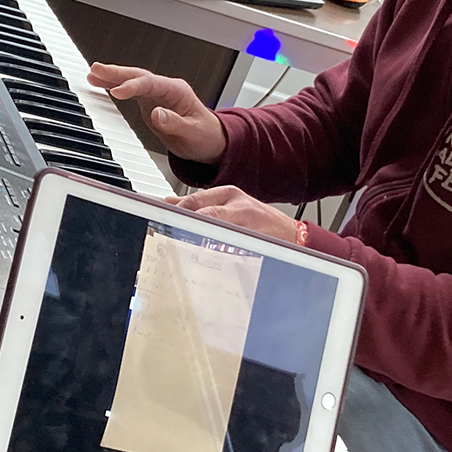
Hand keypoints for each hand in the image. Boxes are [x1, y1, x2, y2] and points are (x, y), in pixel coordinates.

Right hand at [88, 62, 226, 163]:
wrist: (208, 142)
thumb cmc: (204, 136)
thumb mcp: (193, 132)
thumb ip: (174, 123)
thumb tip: (157, 114)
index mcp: (177, 91)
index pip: (150, 84)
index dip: (132, 87)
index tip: (117, 92)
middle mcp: (165, 89)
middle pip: (138, 76)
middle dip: (116, 73)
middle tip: (96, 69)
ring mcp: (156, 96)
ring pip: (131, 81)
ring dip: (112, 77)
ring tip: (92, 74)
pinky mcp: (149, 104)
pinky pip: (129, 92)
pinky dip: (114, 87)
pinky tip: (101, 85)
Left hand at [169, 186, 299, 243]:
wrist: (292, 235)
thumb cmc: (259, 222)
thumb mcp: (229, 205)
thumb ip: (201, 204)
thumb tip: (170, 203)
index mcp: (229, 193)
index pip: (195, 199)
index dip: (175, 211)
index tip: (159, 219)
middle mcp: (237, 205)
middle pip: (203, 212)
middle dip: (182, 223)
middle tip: (165, 235)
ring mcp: (247, 223)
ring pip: (215, 228)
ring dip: (195, 237)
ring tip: (178, 246)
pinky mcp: (254, 241)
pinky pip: (229, 247)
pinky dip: (214, 252)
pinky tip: (203, 258)